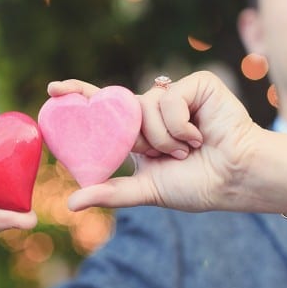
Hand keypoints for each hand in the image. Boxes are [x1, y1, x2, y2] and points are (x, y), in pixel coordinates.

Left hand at [58, 72, 286, 214]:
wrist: (234, 178)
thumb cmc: (198, 185)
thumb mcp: (148, 190)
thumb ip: (112, 192)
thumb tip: (70, 203)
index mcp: (140, 132)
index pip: (104, 110)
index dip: (79, 95)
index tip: (52, 89)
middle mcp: (155, 109)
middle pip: (123, 106)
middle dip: (136, 133)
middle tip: (154, 152)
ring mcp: (176, 95)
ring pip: (146, 106)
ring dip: (164, 137)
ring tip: (187, 151)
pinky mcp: (197, 84)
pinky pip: (170, 98)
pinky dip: (180, 124)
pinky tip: (199, 136)